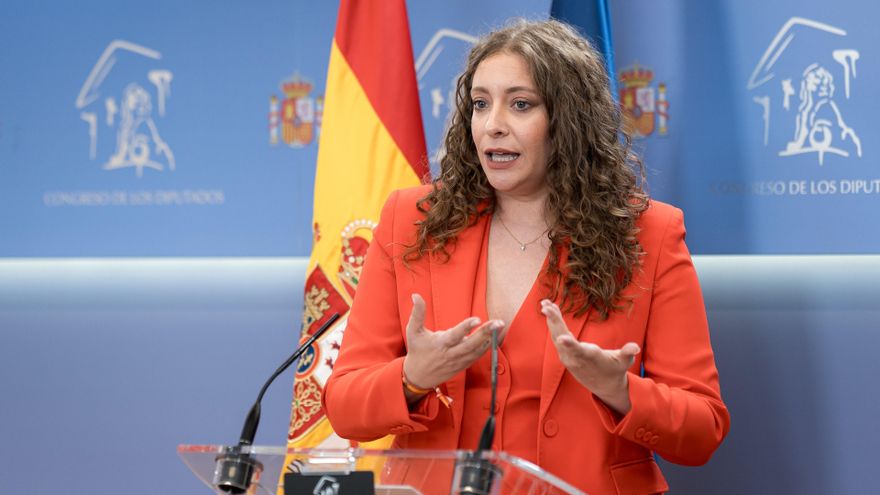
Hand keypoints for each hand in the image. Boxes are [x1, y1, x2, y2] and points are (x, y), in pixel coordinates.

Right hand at [402, 294, 504, 392]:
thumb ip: (417, 313)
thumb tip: (415, 295)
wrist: (418, 376)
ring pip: (477, 351)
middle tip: (498, 322)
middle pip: (471, 344)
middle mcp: (451, 354)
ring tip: (500, 327)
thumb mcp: (413, 331)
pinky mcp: (463, 366)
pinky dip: (487, 347)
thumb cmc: (417, 350)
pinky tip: (496, 337)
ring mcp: (458, 361)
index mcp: (439, 344)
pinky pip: (478, 356)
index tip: (477, 319)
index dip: (465, 328)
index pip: (454, 336)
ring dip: (490, 339)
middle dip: (486, 333)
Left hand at [541, 299, 639, 414]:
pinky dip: (553, 323)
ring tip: (545, 304)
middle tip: (546, 307)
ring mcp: (567, 356)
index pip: (579, 351)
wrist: (604, 385)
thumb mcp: (624, 362)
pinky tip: (549, 310)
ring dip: (551, 319)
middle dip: (554, 322)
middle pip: (562, 338)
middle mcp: (575, 358)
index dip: (570, 345)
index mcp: (590, 358)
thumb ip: (628, 353)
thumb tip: (635, 347)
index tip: (562, 338)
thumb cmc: (616, 369)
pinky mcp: (563, 354)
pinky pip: (556, 336)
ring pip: (556, 335)